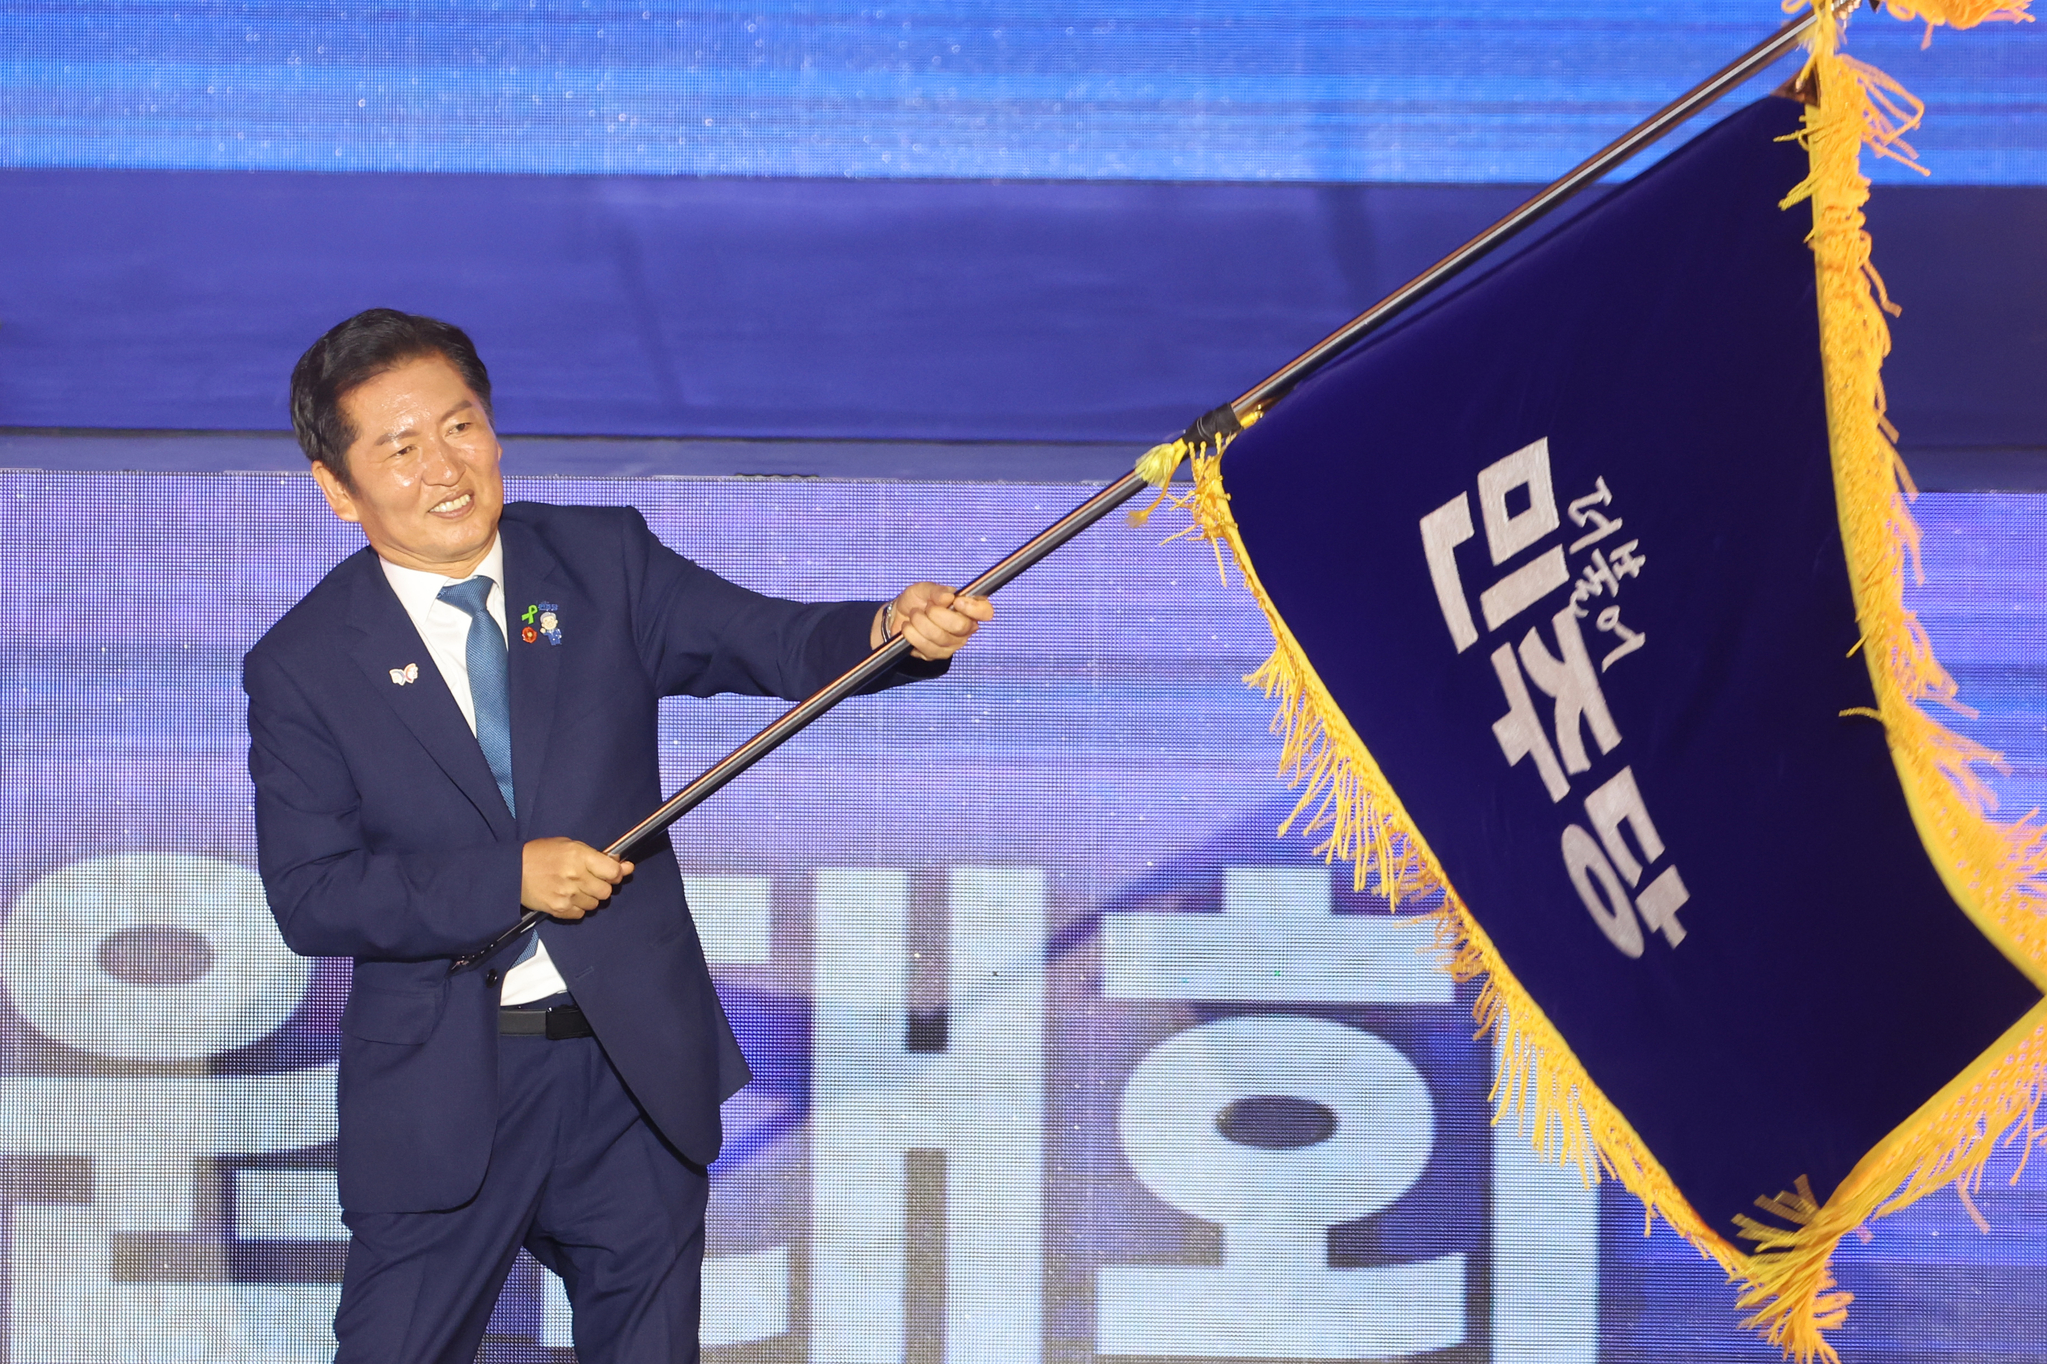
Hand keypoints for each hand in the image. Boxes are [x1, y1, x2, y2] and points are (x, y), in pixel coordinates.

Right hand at [520, 837, 633, 919]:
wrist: (512, 870)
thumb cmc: (540, 854)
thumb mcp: (569, 845)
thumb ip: (596, 856)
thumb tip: (623, 866)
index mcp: (579, 856)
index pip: (613, 871)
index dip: (617, 873)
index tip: (615, 872)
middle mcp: (575, 876)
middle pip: (606, 891)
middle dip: (603, 886)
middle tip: (592, 880)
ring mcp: (567, 895)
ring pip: (595, 904)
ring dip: (590, 897)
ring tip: (576, 887)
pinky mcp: (559, 909)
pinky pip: (580, 914)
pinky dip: (578, 907)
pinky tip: (568, 897)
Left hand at [873, 582, 993, 660]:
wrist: (899, 615)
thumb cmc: (916, 600)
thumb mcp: (924, 589)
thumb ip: (936, 590)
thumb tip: (948, 597)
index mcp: (968, 608)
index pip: (985, 612)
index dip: (974, 608)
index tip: (956, 601)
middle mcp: (966, 628)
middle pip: (961, 626)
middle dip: (937, 614)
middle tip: (926, 608)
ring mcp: (953, 644)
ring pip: (941, 638)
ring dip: (920, 623)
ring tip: (913, 616)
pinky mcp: (938, 654)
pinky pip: (927, 648)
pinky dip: (913, 635)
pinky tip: (909, 628)